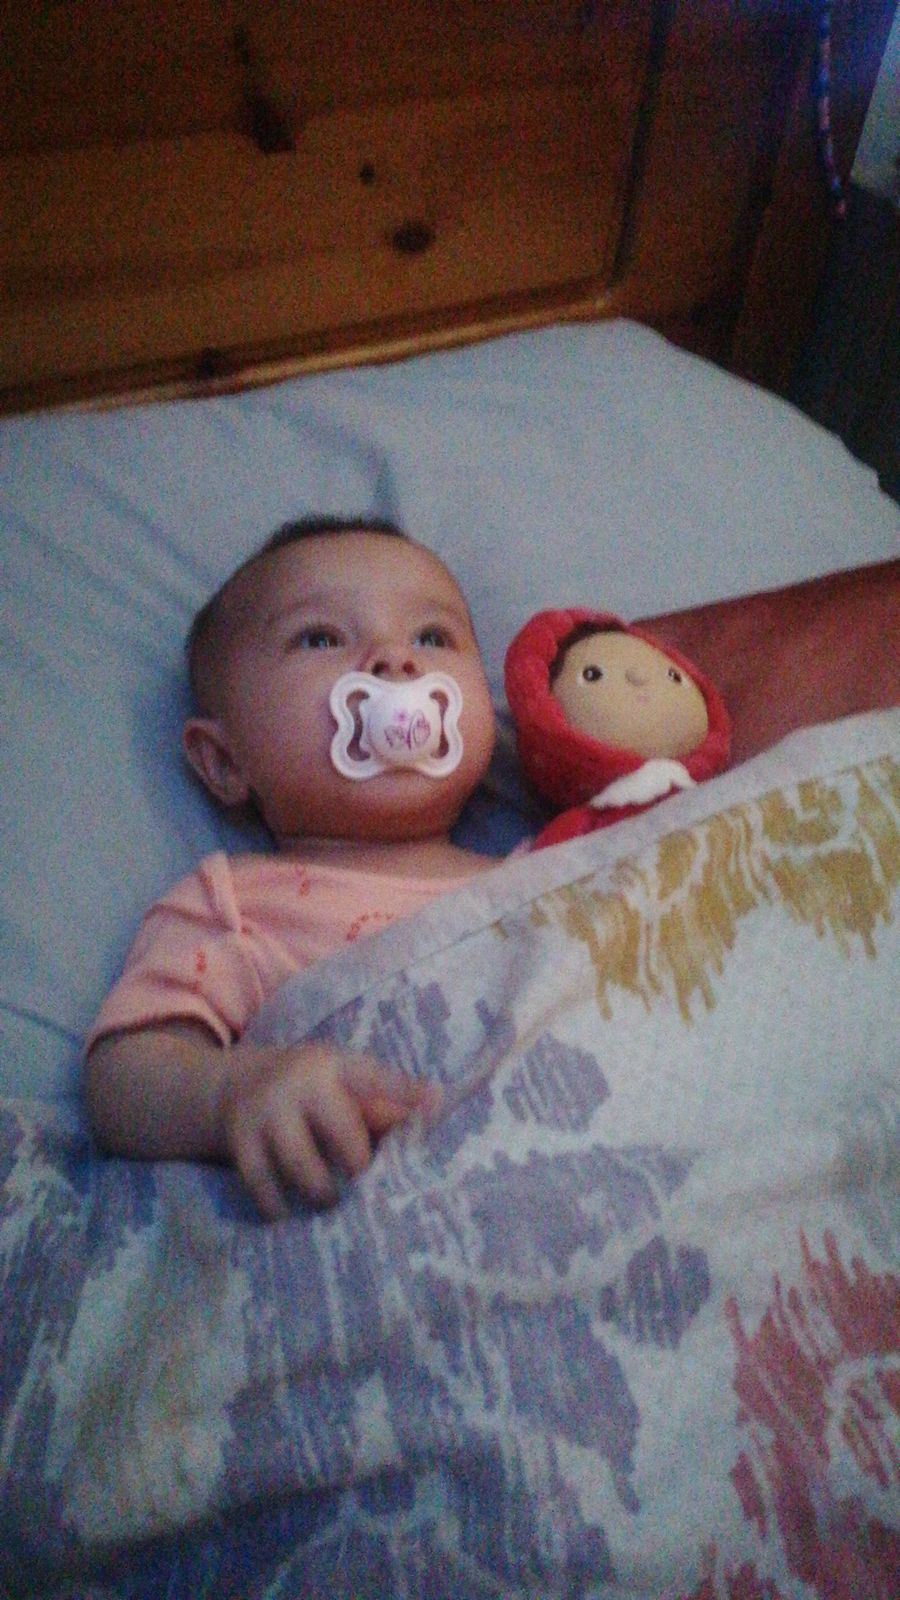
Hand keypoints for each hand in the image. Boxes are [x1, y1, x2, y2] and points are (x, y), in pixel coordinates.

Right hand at [217, 1040, 440, 1219]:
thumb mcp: (342, 1084)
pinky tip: (289, 1214)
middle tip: (365, 1185)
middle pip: (343, 1136)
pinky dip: (280, 1208)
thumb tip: (432, 1121)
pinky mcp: (241, 1142)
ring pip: (304, 1169)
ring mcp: (266, 1112)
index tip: (434, 1102)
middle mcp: (299, 1084)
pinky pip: (265, 1187)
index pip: (375, 1079)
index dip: (405, 1092)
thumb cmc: (309, 1092)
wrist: (234, 1085)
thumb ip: (383, 1106)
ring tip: (332, 1203)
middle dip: (359, 1168)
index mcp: (333, 1065)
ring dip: (323, 1194)